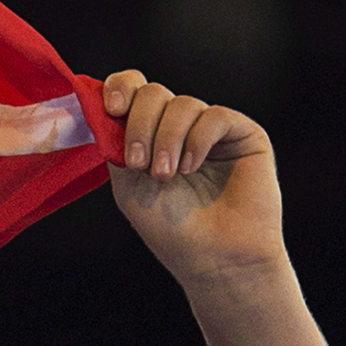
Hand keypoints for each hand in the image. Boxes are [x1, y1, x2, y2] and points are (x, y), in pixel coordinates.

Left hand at [103, 71, 284, 283]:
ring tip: (166, 175)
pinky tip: (191, 167)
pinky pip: (214, 116)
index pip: (133, 91)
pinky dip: (197, 140)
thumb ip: (115, 145)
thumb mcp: (129, 185)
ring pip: (183, 104)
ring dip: (167, 139)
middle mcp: (179, 127)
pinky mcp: (243, 133)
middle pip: (154, 93)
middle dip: (140, 124)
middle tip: (139, 163)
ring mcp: (211, 128)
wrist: (214, 258)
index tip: (112, 108)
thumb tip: (101, 108)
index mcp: (149, 135)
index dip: (121, 88)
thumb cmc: (171, 229)